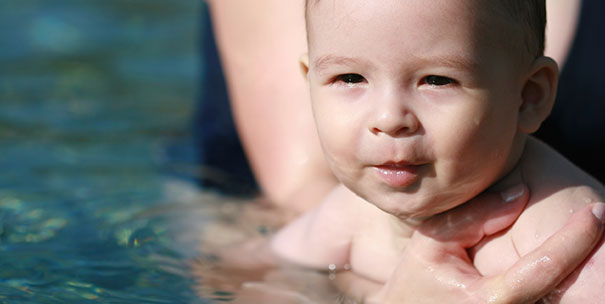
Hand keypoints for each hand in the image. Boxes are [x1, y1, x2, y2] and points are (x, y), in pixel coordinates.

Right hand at [373, 185, 604, 303]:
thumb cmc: (415, 282)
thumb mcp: (433, 241)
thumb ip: (475, 216)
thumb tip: (521, 194)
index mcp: (492, 300)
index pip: (545, 266)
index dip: (575, 238)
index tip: (598, 213)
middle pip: (566, 290)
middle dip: (588, 256)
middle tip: (603, 224)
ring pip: (560, 300)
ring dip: (578, 271)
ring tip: (589, 238)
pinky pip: (546, 302)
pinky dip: (560, 283)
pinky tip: (565, 260)